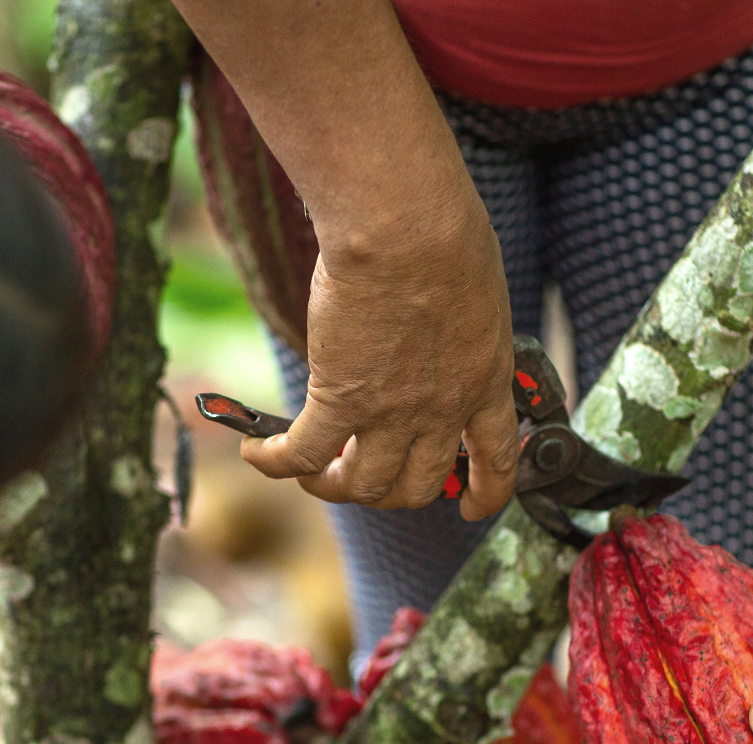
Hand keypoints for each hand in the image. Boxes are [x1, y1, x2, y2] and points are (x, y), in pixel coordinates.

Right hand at [241, 192, 518, 514]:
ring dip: (331, 486)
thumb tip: (424, 331)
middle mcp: (441, 411)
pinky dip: (274, 461)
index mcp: (485, 382)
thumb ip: (457, 331)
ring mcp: (390, 414)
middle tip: (363, 469)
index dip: (484, 494)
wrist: (405, 227)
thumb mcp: (475, 294)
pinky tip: (256, 451)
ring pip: (361, 486)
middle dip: (389, 491)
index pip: (495, 462)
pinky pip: (303, 455)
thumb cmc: (443, 235)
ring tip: (311, 470)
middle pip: (416, 487)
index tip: (471, 508)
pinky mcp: (339, 402)